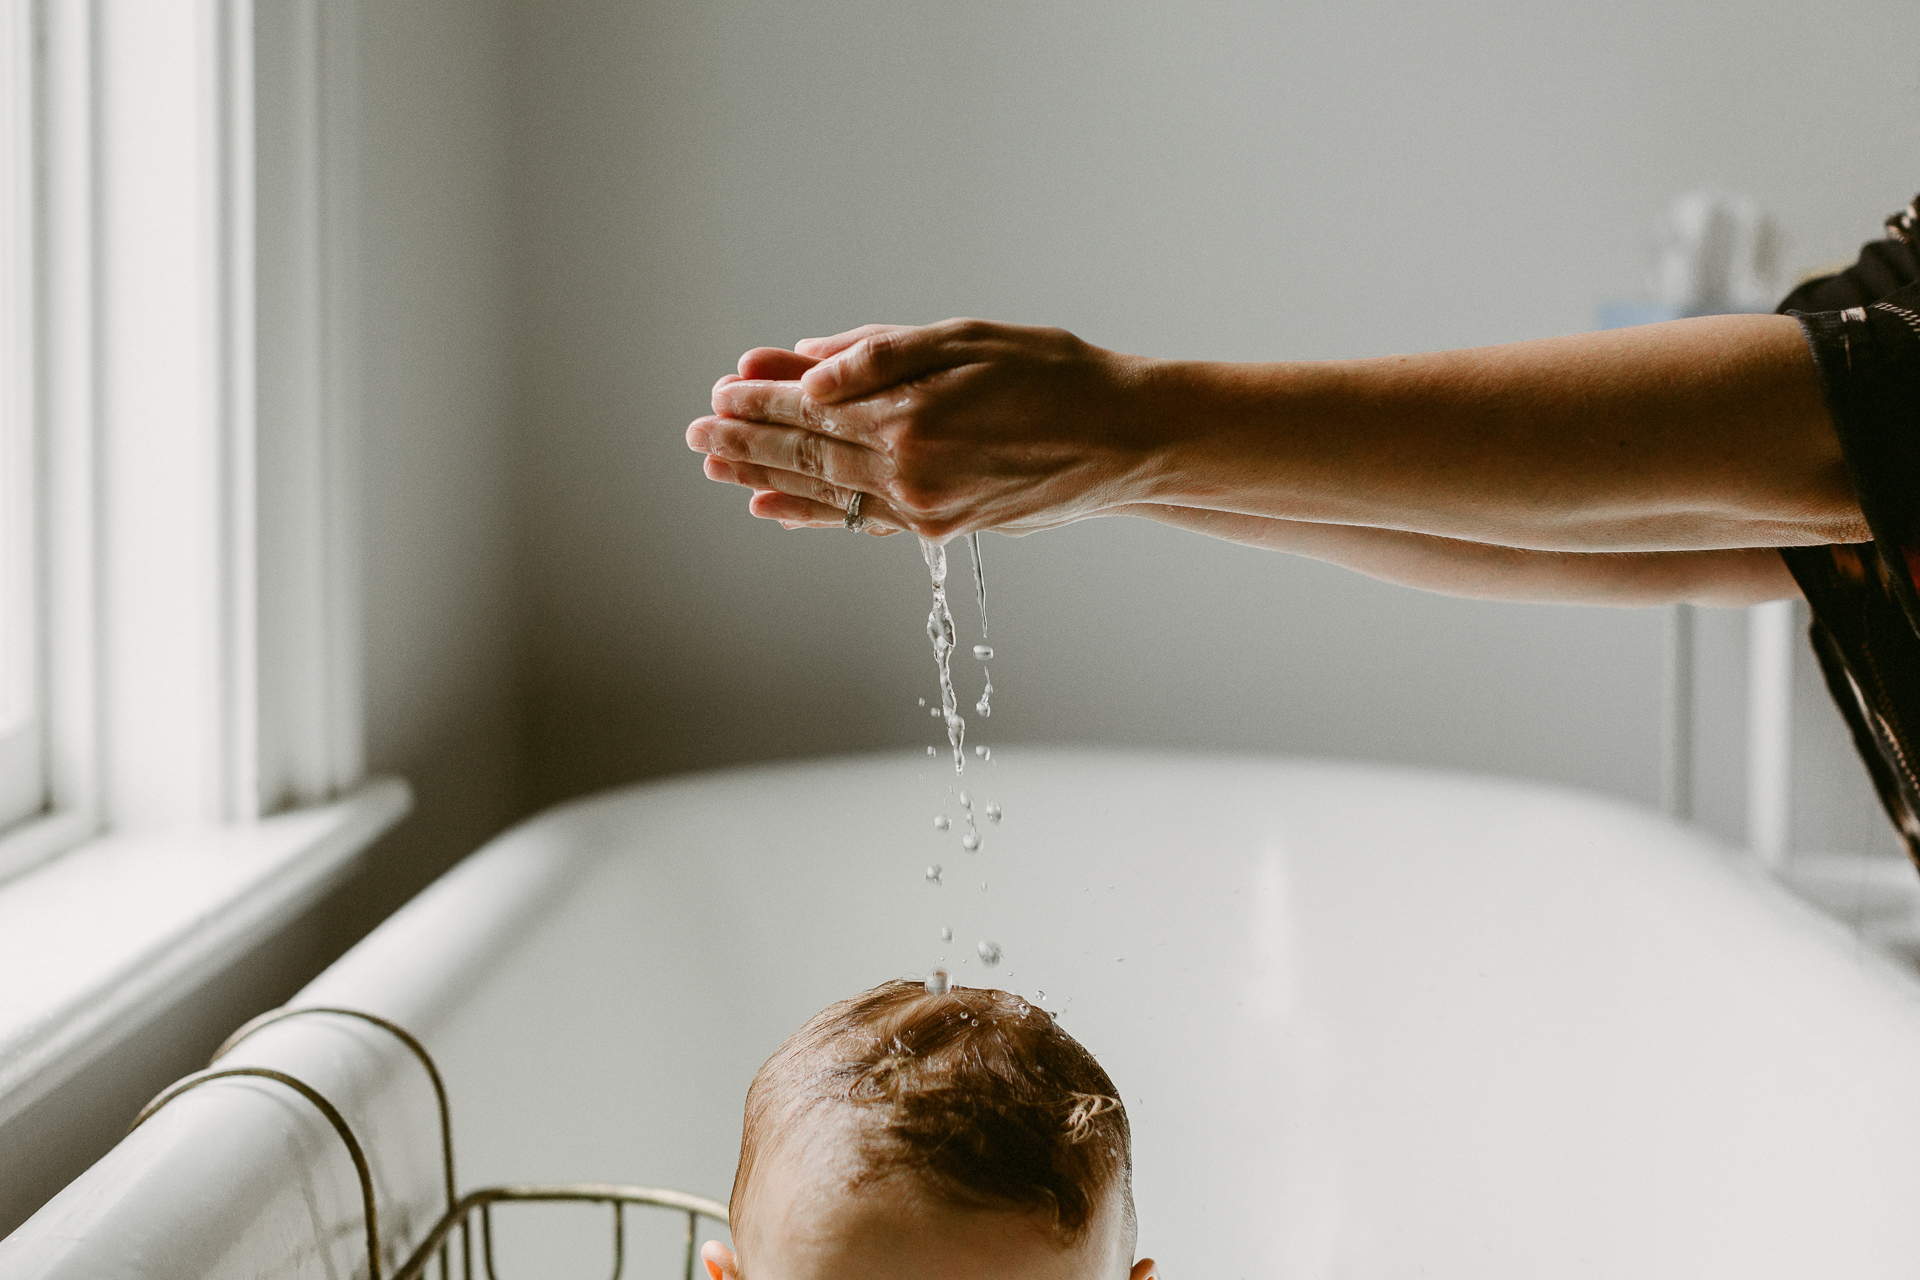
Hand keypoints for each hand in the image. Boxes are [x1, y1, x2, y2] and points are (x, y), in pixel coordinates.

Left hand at [686, 319, 1161, 538]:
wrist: (1126, 441)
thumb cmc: (1057, 377)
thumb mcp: (967, 340)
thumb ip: (881, 355)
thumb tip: (808, 366)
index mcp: (909, 415)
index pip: (812, 408)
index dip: (760, 401)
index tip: (719, 393)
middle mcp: (908, 470)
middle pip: (808, 454)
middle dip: (747, 442)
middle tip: (698, 435)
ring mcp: (924, 507)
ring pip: (827, 490)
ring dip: (767, 478)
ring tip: (720, 468)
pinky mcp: (943, 528)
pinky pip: (862, 521)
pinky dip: (815, 515)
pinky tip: (776, 509)